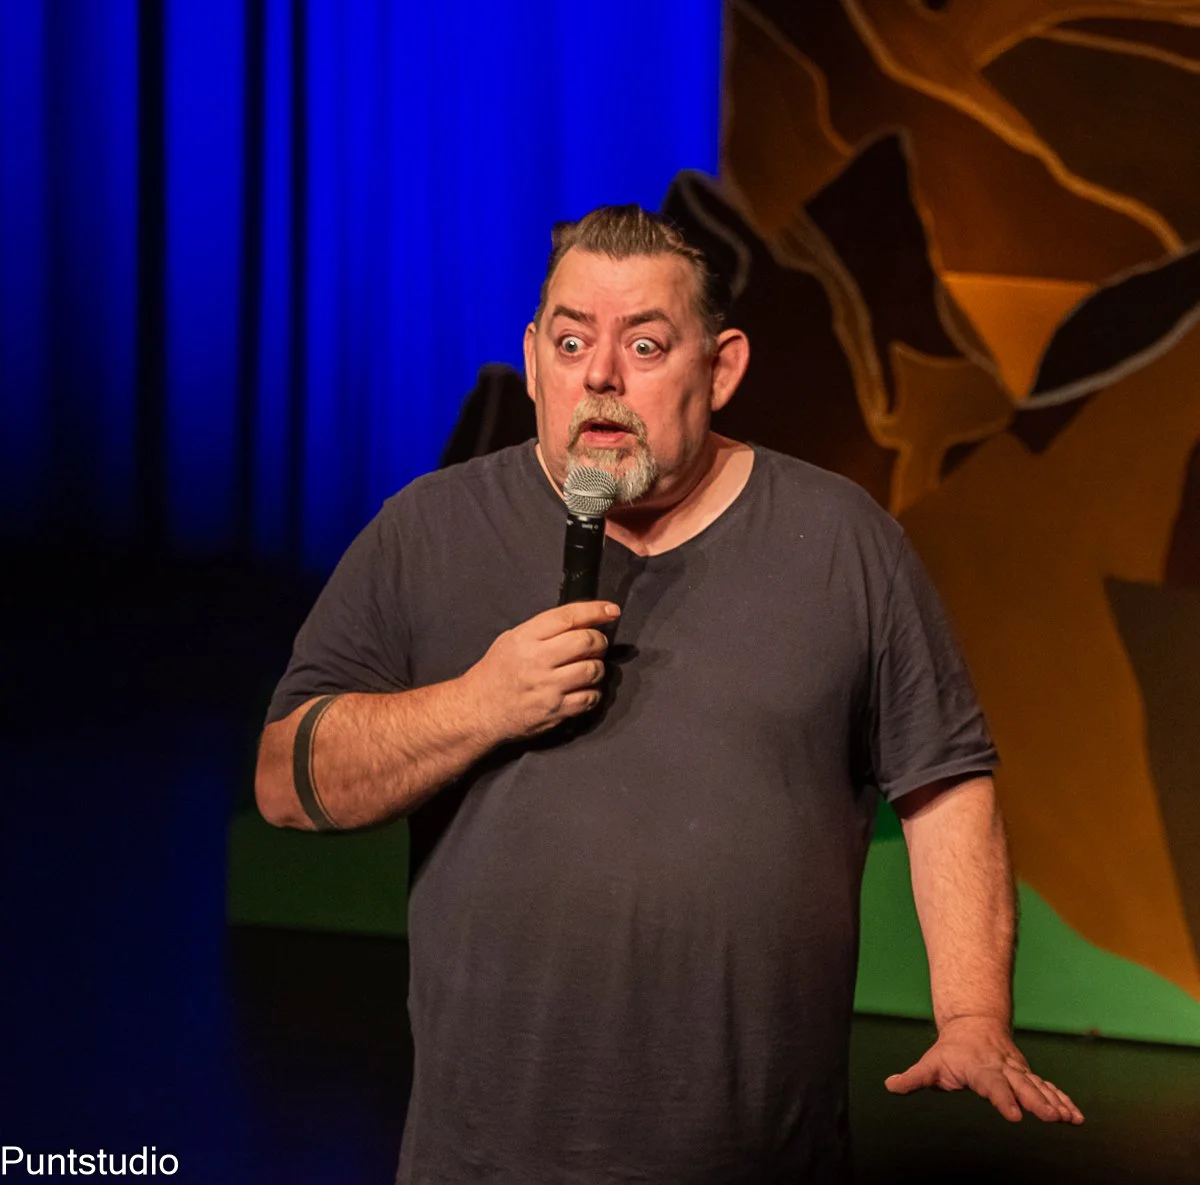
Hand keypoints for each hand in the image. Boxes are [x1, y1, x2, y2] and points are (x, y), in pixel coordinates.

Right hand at [464, 601, 619, 740]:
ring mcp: (547, 688)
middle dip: (600, 641)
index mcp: (525, 638)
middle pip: (586, 642)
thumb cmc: (495, 673)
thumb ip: (543, 630)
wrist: (478, 710)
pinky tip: (584, 689)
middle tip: (597, 644)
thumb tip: (581, 622)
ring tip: (588, 667)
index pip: (569, 617)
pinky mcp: (555, 711)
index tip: (611, 610)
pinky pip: (590, 698)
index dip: (596, 611)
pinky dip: (593, 692)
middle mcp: (537, 661)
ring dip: (598, 667)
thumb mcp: (511, 640)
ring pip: (593, 670)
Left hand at [884, 1017, 1083, 1123]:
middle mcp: (1002, 1068)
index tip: (1014, 1115)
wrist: (973, 1023)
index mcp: (978, 1068)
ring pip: (1038, 1086)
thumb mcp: (929, 1063)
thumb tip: (890, 1085)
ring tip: (1070, 1119)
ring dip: (1054, 1102)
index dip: (1002, 1099)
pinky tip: (1077, 1116)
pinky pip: (1047, 1088)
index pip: (991, 1085)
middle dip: (1037, 1101)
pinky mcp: (1027, 1075)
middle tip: (1051, 1117)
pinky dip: (1062, 1100)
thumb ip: (913, 1078)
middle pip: (1021, 1085)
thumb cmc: (949, 1051)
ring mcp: (1017, 1071)